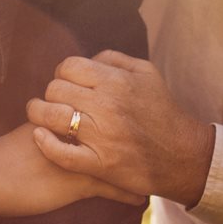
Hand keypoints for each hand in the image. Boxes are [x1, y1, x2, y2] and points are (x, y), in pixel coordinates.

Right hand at [0, 123, 144, 223]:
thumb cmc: (3, 156)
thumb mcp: (33, 133)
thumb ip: (54, 128)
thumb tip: (65, 128)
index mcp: (65, 115)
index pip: (104, 110)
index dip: (124, 118)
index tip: (139, 124)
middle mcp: (78, 132)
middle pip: (119, 131)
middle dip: (138, 139)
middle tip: (155, 146)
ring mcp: (80, 156)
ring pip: (121, 159)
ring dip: (138, 168)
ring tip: (154, 175)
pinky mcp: (77, 182)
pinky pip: (111, 187)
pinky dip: (128, 193)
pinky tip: (140, 198)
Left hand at [26, 51, 215, 206]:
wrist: (183, 156)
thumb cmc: (163, 112)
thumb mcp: (147, 73)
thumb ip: (115, 60)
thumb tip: (89, 59)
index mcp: (116, 81)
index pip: (68, 67)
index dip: (61, 73)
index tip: (66, 83)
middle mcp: (106, 106)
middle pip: (55, 90)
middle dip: (51, 94)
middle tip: (55, 102)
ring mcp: (101, 137)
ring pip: (51, 117)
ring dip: (38, 115)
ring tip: (39, 117)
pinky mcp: (100, 164)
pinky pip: (61, 153)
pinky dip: (45, 144)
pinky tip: (40, 137)